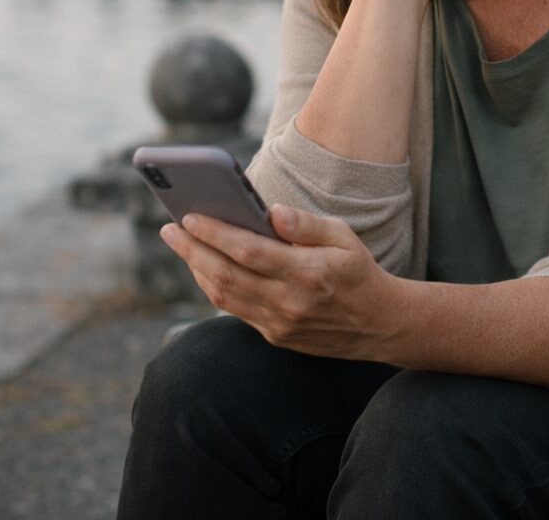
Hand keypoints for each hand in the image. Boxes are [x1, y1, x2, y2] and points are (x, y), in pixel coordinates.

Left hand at [160, 204, 399, 358]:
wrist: (379, 325)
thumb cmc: (358, 271)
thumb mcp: (344, 237)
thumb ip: (306, 224)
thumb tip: (271, 212)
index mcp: (308, 272)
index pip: (249, 251)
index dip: (215, 234)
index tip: (190, 216)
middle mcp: (289, 302)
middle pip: (225, 276)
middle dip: (191, 250)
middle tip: (169, 228)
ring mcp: (279, 324)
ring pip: (224, 297)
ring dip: (196, 269)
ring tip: (181, 243)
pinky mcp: (275, 336)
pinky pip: (235, 309)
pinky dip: (214, 286)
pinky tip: (205, 266)